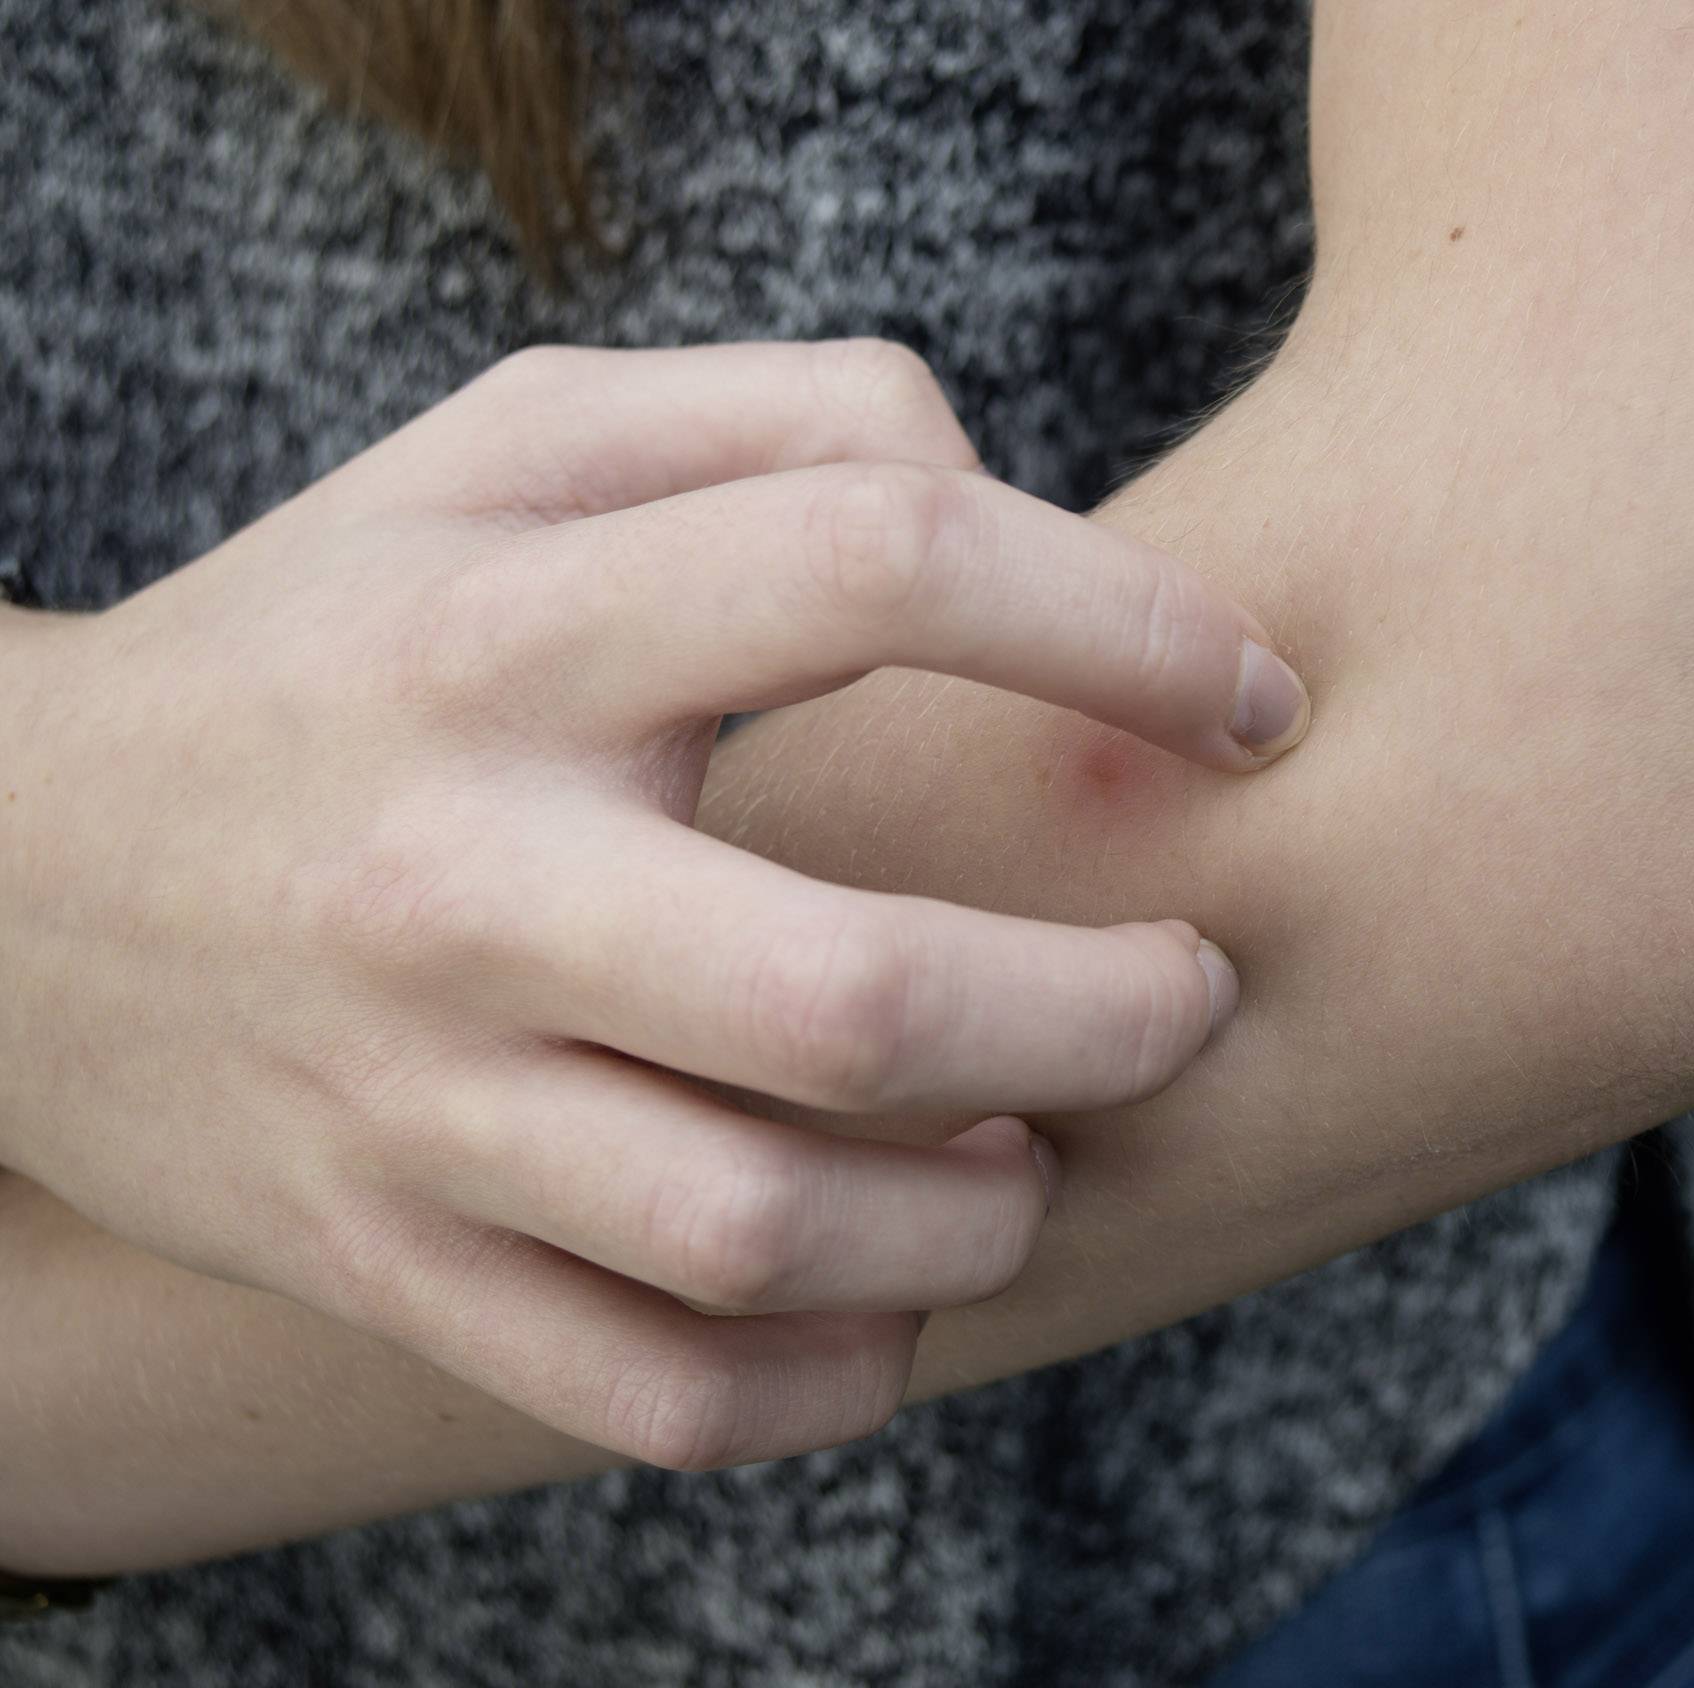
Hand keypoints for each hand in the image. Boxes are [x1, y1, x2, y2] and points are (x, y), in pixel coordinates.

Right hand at [0, 340, 1309, 1469]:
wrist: (12, 876)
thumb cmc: (343, 636)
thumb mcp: (509, 446)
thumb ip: (776, 416)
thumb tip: (1000, 498)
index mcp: (510, 631)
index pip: (878, 569)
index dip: (1126, 629)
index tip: (1254, 705)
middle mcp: (462, 876)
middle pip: (859, 997)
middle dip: (1107, 1013)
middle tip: (1191, 988)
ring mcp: (413, 1104)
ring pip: (770, 1234)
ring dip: (985, 1217)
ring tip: (1039, 1148)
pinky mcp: (387, 1263)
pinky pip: (653, 1396)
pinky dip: (833, 1381)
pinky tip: (899, 1298)